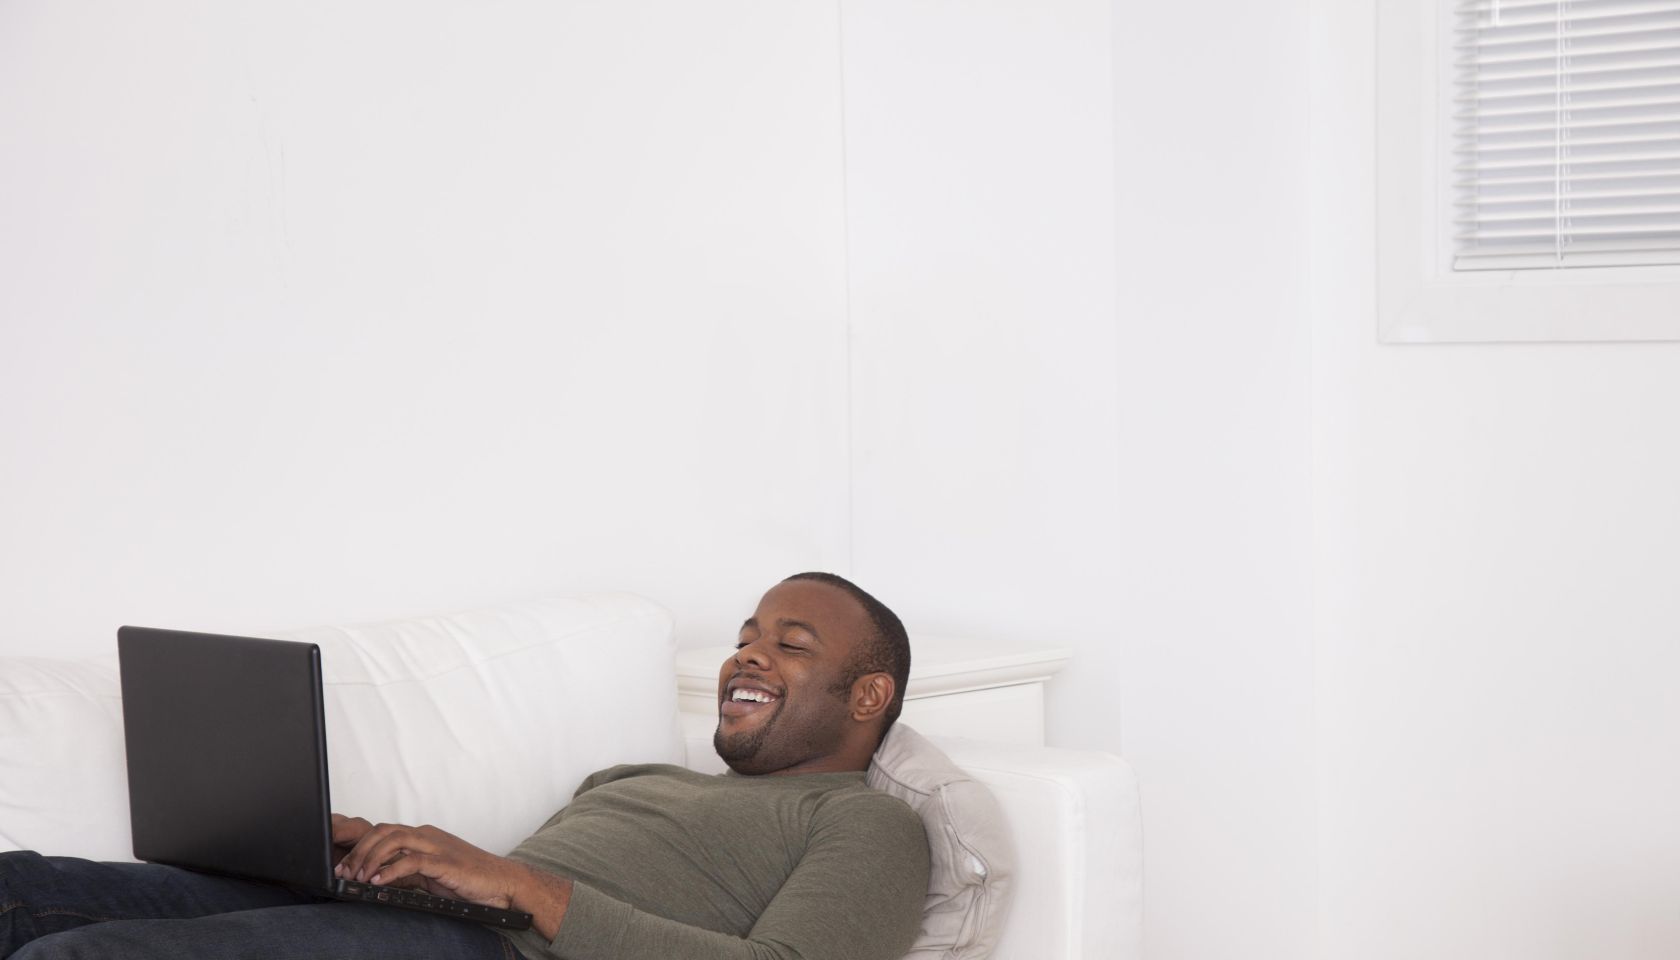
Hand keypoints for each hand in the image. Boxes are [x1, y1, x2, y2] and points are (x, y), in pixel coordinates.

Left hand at [332, 819, 526, 909]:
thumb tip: (378, 879)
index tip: (344, 865)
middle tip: (345, 871)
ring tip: (359, 876)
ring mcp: (437, 846)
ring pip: (394, 839)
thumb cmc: (469, 879)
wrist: (503, 883)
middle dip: (359, 850)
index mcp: (423, 836)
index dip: (360, 847)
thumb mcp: (430, 875)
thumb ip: (406, 872)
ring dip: (371, 858)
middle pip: (383, 831)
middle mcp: (428, 835)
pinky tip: (379, 882)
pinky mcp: (445, 862)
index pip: (383, 832)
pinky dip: (391, 870)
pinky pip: (412, 861)